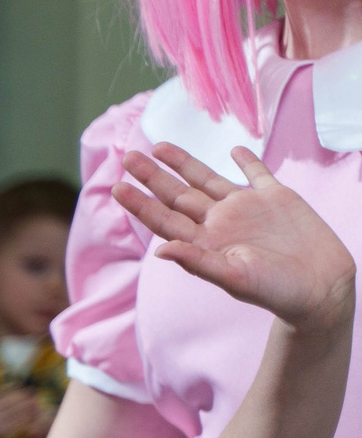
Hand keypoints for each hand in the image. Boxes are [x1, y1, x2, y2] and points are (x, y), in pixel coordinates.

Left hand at [118, 143, 357, 332]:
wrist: (319, 287)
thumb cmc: (274, 290)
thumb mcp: (233, 278)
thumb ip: (197, 262)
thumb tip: (159, 251)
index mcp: (205, 242)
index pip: (164, 219)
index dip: (140, 203)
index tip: (117, 187)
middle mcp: (220, 223)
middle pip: (178, 195)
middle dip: (153, 176)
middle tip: (128, 156)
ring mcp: (246, 208)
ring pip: (207, 180)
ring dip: (185, 163)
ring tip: (160, 146)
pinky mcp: (275, 198)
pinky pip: (257, 174)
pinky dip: (246, 161)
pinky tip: (233, 150)